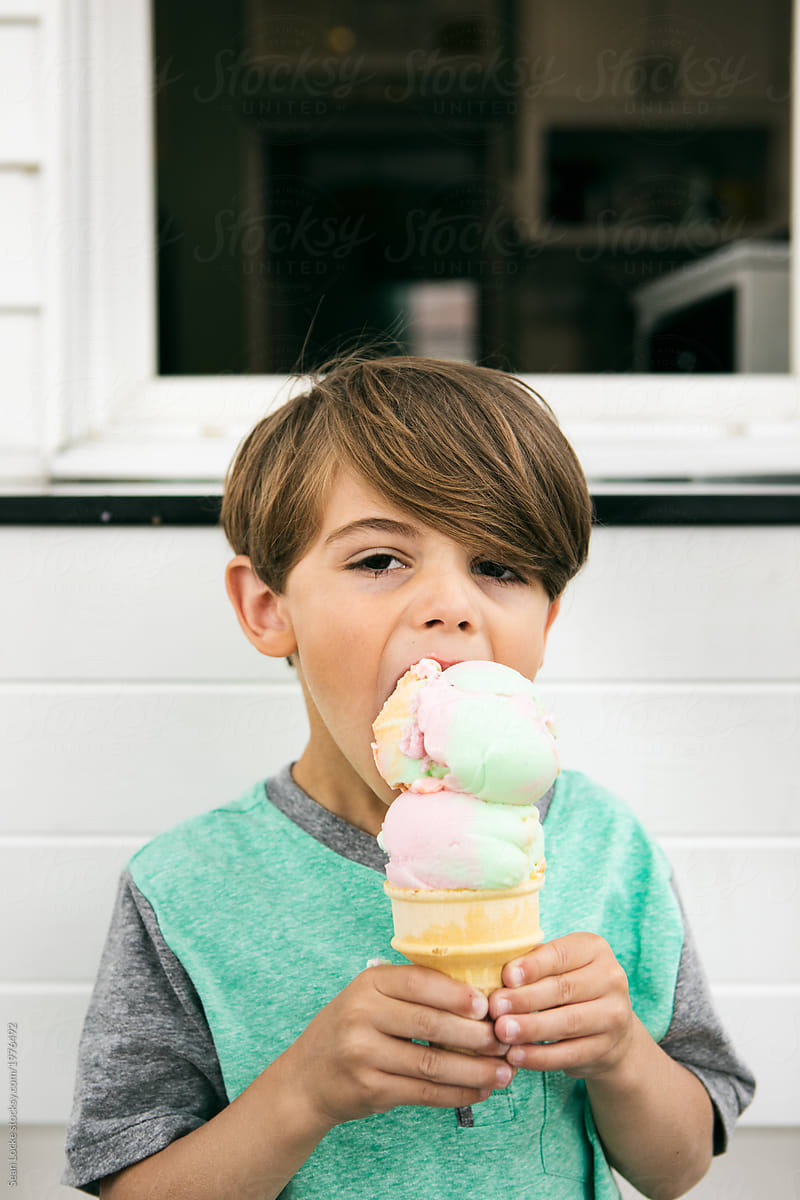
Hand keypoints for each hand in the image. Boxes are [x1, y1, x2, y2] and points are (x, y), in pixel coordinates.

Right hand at [284, 964, 513, 1130]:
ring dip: (475, 1070)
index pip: (419, 983)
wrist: (306, 1078)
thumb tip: (477, 998)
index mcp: (368, 984)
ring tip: (504, 1071)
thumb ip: (410, 992)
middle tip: (506, 1040)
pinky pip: (423, 1092)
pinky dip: (457, 1093)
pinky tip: (480, 1091)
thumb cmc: (351, 1029)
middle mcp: (362, 1016)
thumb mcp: (369, 997)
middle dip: (476, 1035)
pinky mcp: (371, 1090)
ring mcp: (364, 1055)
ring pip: (432, 1064)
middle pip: (430, 1025)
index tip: (488, 1006)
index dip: (457, 995)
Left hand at [487, 933, 634, 1079]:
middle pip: (563, 989)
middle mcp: (611, 978)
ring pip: (568, 1022)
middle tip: (495, 1008)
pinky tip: (516, 1056)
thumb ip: (531, 964)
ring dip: (530, 1029)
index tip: (506, 977)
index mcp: (594, 949)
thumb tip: (489, 969)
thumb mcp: (556, 967)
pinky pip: (569, 1054)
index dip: (532, 966)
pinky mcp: (606, 1048)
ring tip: (501, 1032)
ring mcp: (613, 1015)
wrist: (610, 1030)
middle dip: (525, 999)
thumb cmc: (568, 987)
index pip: (560, 954)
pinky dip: (540, 1057)